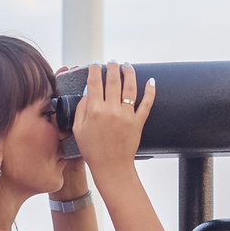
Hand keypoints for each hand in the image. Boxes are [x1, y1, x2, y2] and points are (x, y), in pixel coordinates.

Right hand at [70, 61, 152, 178]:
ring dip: (129, 72)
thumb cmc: (93, 150)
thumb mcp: (78, 129)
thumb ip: (81, 108)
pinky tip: (151, 81)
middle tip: (112, 62)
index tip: (95, 65)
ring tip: (127, 66)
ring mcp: (126, 115)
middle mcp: (111, 110)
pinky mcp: (138, 121)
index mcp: (94, 110)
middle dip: (112, 67)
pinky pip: (147, 103)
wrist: (111, 167)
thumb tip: (88, 92)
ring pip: (130, 87)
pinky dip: (150, 90)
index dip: (95, 69)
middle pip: (113, 80)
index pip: (94, 82)